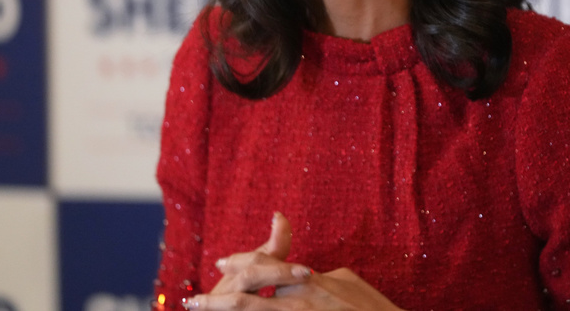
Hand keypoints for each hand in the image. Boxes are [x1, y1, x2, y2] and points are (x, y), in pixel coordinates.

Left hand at [182, 213, 403, 310]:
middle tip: (196, 301)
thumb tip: (310, 271)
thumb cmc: (374, 309)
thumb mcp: (350, 282)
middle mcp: (303, 301)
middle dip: (219, 299)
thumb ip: (326, 275)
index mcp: (311, 281)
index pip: (268, 267)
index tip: (221, 263)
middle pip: (250, 295)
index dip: (241, 264)